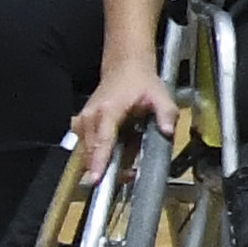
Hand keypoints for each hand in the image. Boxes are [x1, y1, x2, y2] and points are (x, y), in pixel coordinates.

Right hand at [72, 53, 180, 173]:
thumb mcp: (160, 95)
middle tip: (129, 174)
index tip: (96, 179)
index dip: (99, 161)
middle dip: (108, 168)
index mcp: (108, 111)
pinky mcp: (80, 125)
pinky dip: (100, 153)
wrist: (124, 67)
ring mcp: (82, 121)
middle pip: (92, 152)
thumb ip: (166, 113)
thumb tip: (167, 131)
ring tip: (127, 161)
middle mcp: (90, 117)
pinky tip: (118, 149)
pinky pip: (86, 147)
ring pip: (87, 152)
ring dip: (104, 162)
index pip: (102, 140)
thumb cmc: (140, 81)